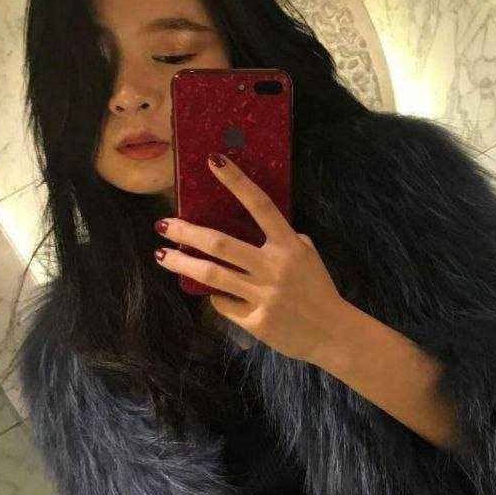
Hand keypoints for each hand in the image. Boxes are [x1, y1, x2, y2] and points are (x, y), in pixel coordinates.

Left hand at [153, 152, 349, 364]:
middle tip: (163, 225)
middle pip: (220, 244)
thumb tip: (258, 228)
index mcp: (290, 246)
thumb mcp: (309, 257)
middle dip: (186, 233)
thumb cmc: (318, 290)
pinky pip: (224, 303)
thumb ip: (286, 240)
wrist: (333, 333)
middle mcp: (275, 267)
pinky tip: (212, 293)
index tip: (214, 161)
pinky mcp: (256, 321)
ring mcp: (264, 295)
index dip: (237, 181)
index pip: (260, 205)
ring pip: (212, 275)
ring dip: (182, 264)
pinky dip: (215, 296)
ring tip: (162, 256)